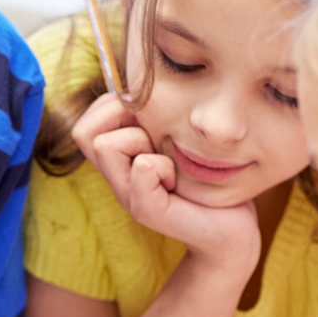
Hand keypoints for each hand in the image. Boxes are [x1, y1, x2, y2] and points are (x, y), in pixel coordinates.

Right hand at [70, 93, 259, 270]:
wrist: (232, 229)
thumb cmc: (209, 179)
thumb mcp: (177, 139)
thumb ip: (154, 119)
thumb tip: (136, 87)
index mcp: (121, 161)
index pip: (85, 124)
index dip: (112, 108)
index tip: (150, 121)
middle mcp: (117, 179)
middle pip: (85, 132)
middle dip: (121, 119)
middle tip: (156, 138)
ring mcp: (128, 197)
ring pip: (106, 145)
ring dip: (141, 140)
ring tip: (168, 161)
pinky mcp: (146, 211)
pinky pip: (141, 168)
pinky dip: (162, 166)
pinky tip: (178, 180)